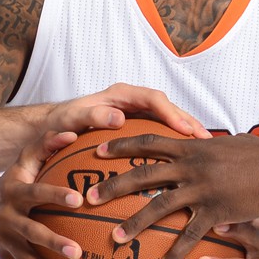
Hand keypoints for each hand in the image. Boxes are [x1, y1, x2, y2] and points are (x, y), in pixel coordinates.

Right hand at [0, 130, 87, 258]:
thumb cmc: (15, 181)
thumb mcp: (24, 160)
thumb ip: (47, 143)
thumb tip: (73, 132)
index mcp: (15, 193)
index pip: (38, 193)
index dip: (56, 194)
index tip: (79, 199)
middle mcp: (8, 220)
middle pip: (32, 232)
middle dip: (53, 242)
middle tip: (78, 251)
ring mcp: (6, 244)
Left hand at [45, 83, 208, 139]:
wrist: (53, 125)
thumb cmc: (62, 121)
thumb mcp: (73, 117)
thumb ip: (93, 115)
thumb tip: (117, 120)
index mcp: (122, 95)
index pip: (153, 99)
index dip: (171, 114)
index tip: (182, 129)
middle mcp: (134, 104)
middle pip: (169, 110)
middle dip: (188, 124)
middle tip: (206, 141)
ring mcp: (138, 116)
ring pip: (170, 124)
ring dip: (187, 136)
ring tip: (205, 152)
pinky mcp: (139, 130)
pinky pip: (163, 137)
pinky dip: (177, 148)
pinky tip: (187, 164)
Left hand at [88, 132, 258, 258]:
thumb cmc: (257, 155)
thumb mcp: (225, 144)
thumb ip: (203, 146)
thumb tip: (194, 139)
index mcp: (190, 147)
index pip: (148, 142)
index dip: (122, 146)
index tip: (99, 152)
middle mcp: (190, 166)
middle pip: (142, 175)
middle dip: (113, 186)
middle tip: (89, 198)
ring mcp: (201, 189)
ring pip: (159, 206)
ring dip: (135, 223)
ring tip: (116, 239)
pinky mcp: (216, 212)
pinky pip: (190, 234)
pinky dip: (177, 252)